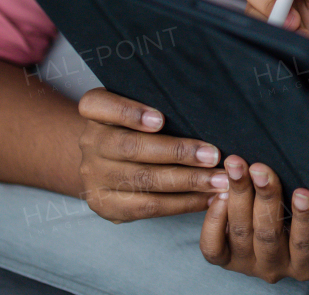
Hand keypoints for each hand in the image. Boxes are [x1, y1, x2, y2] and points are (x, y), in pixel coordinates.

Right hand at [77, 88, 225, 221]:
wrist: (106, 161)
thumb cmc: (137, 125)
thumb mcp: (139, 106)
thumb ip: (159, 102)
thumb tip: (204, 109)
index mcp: (94, 111)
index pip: (98, 105)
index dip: (129, 113)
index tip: (161, 120)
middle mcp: (90, 142)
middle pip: (131, 148)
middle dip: (177, 152)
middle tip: (213, 156)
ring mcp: (93, 176)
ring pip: (143, 180)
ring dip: (187, 182)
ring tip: (219, 180)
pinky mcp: (105, 205)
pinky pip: (148, 206)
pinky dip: (182, 203)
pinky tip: (207, 197)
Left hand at [200, 155, 308, 282]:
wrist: (277, 235)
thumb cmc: (299, 217)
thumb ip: (308, 202)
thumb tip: (302, 168)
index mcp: (305, 263)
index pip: (305, 243)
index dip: (304, 218)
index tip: (302, 192)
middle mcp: (275, 267)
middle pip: (269, 234)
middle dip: (266, 197)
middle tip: (260, 169)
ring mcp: (247, 265)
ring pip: (241, 233)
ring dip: (239, 196)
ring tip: (236, 168)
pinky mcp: (225, 261)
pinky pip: (213, 247)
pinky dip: (215, 220)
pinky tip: (221, 194)